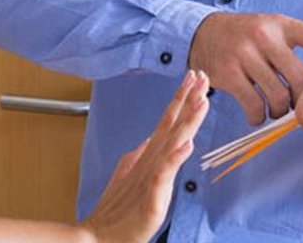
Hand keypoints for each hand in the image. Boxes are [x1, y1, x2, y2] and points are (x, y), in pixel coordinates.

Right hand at [81, 70, 208, 242]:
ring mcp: (151, 176)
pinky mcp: (152, 195)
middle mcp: (151, 160)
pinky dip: (175, 158)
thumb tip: (148, 139)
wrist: (101, 238)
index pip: (168, 121)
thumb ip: (139, 156)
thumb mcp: (130, 177)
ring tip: (201, 101)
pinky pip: (164, 173)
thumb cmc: (117, 212)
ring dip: (187, 120)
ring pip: (172, 142)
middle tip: (200, 75)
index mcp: (149, 155)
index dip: (181, 99)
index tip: (194, 79)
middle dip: (187, 99)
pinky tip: (186, 145)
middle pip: (172, 124)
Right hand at [188, 12, 302, 125]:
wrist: (201, 33)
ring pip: (279, 96)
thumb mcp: (272, 32)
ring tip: (276, 108)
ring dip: (281, 110)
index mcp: (280, 24)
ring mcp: (244, 54)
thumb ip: (295, 52)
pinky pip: (254, 106)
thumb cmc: (246, 37)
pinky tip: (257, 113)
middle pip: (301, 78)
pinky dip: (259, 116)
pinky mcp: (227, 73)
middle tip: (302, 106)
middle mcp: (263, 36)